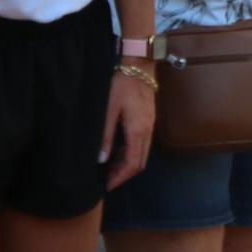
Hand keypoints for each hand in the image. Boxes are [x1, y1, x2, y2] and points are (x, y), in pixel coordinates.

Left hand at [102, 62, 153, 186]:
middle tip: (107, 179)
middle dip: (124, 174)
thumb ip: (106, 136)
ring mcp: (150, 125)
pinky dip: (130, 152)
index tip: (107, 185)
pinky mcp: (148, 120)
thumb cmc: (121, 85)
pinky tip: (117, 150)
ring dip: (127, 163)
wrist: (138, 65)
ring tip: (109, 167)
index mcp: (138, 131)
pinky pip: (142, 143)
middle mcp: (147, 132)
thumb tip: (102, 159)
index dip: (120, 178)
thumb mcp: (108, 110)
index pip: (132, 164)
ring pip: (142, 154)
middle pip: (140, 162)